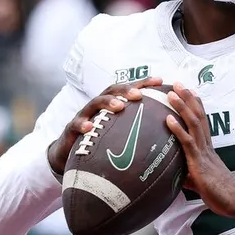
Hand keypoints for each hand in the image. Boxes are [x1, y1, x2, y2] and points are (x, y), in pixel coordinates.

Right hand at [47, 76, 163, 177]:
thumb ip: (136, 129)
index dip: (143, 83)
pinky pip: (76, 125)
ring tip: (119, 106)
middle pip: (111, 91)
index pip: (128, 90)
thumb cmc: (99, 141)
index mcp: (111, 104)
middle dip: (125, 90)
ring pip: (94, 103)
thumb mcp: (118, 133)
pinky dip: (83, 124)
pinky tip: (89, 127)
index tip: (160, 81)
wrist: (69, 153)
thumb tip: (165, 134)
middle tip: (139, 95)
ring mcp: (84, 115)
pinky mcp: (72, 129)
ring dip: (107, 103)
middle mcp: (98, 106)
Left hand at [165, 82, 234, 218]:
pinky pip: (187, 142)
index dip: (196, 106)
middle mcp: (207, 146)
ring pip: (193, 124)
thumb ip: (189, 176)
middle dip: (187, 99)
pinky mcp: (199, 163)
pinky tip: (168, 118)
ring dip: (181, 107)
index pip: (202, 122)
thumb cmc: (221, 195)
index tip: (189, 91)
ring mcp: (203, 153)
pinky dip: (177, 129)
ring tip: (171, 93)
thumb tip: (178, 177)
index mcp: (208, 149)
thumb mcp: (201, 182)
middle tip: (177, 83)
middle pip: (197, 117)